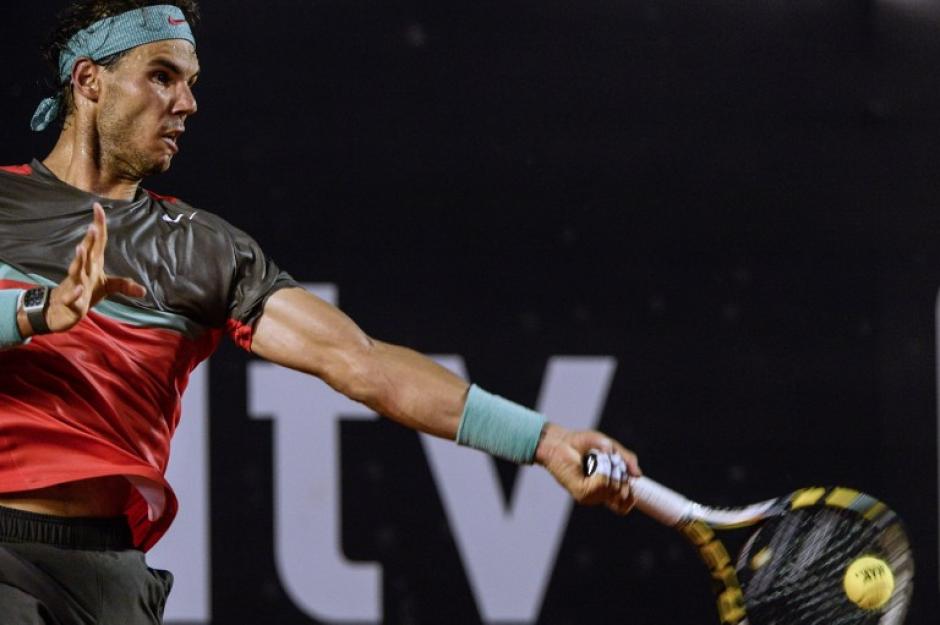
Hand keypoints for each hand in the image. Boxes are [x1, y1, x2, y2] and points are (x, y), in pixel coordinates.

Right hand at [18, 203, 145, 336]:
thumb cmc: (85, 292)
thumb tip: (144, 291)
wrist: (60, 310)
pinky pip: (71, 298)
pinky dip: (74, 294)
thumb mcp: (107, 288)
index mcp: (92, 264)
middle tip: (93, 227)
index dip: (98, 225)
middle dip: (90, 241)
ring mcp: (75, 285)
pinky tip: (79, 289)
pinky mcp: (70, 302)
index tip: (97, 206)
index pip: (98, 242)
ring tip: (81, 248)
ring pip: (76, 271)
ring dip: (78, 260)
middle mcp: (83, 271)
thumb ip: (124, 285)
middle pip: (87, 254)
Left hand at [535, 422, 640, 514]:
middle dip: (620, 474)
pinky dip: (601, 470)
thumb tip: (639, 475)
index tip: (630, 482)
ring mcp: (590, 495)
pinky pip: (603, 483)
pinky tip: (592, 465)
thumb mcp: (610, 447)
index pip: (624, 506)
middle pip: (622, 494)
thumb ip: (627, 459)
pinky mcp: (581, 492)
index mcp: (605, 488)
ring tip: (596, 460)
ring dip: (609, 469)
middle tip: (607, 460)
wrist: (560, 441)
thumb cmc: (582, 443)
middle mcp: (598, 495)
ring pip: (613, 487)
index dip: (631, 496)